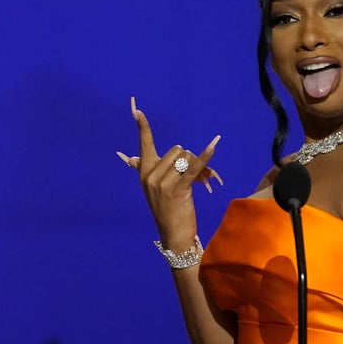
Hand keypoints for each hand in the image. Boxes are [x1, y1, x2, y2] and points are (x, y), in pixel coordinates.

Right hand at [117, 97, 221, 245]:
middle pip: (176, 150)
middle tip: (196, 178)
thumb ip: (142, 169)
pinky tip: (215, 144)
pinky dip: (206, 156)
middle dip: (189, 160)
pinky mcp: (178, 188)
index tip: (136, 108)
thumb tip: (127, 157)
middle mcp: (150, 175)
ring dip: (199, 168)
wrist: (173, 235)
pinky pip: (194, 167)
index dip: (142, 126)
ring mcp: (163, 182)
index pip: (144, 143)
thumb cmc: (166, 211)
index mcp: (144, 172)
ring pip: (186, 158)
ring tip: (201, 185)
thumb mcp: (152, 189)